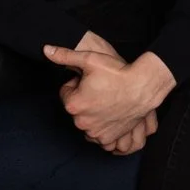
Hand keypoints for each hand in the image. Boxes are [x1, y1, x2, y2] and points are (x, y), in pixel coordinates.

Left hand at [43, 43, 174, 150]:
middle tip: (99, 88)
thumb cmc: (117, 73)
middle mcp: (82, 122)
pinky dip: (101, 126)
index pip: (65, 93)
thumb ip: (64, 55)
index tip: (90, 80)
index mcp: (73, 104)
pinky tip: (109, 113)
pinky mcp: (108, 138)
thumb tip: (46, 50)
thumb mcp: (89, 59)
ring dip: (92, 113)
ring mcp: (95, 133)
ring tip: (106, 99)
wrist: (143, 87)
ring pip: (85, 120)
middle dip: (84, 99)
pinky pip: (97, 135)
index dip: (77, 84)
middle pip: (76, 108)